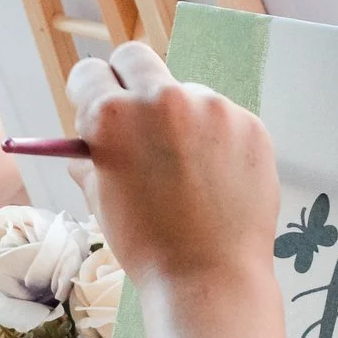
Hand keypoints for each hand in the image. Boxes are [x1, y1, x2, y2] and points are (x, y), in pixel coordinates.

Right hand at [68, 42, 276, 288]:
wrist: (210, 279)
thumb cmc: (149, 248)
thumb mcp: (101, 202)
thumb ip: (92, 161)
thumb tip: (88, 145)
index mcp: (113, 116)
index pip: (90, 73)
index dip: (89, 93)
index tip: (96, 106)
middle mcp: (162, 99)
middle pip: (135, 58)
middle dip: (128, 82)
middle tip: (137, 120)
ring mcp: (211, 108)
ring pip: (185, 93)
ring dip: (179, 119)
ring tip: (186, 173)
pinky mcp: (249, 124)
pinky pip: (222, 119)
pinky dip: (216, 141)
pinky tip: (215, 181)